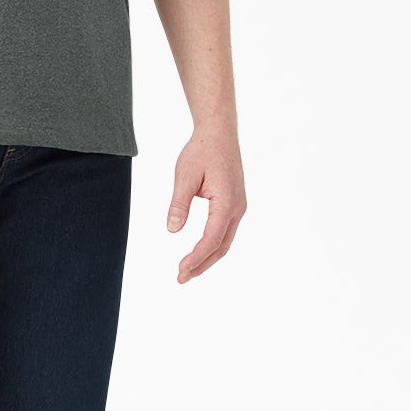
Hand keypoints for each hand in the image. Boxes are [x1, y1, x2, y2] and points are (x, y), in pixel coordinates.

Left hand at [165, 122, 245, 282]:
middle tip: (180, 278)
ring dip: (207, 258)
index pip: (211, 240)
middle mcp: (237, 208)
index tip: (179, 271)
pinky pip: (225, 231)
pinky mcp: (235, 203)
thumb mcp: (184, 176)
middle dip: (201, 265)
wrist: (219, 132)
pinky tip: (199, 252)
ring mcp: (238, 206)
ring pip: (225, 241)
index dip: (195, 258)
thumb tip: (172, 230)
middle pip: (221, 247)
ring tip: (187, 271)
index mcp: (227, 202)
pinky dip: (213, 246)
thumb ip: (179, 204)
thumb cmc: (201, 151)